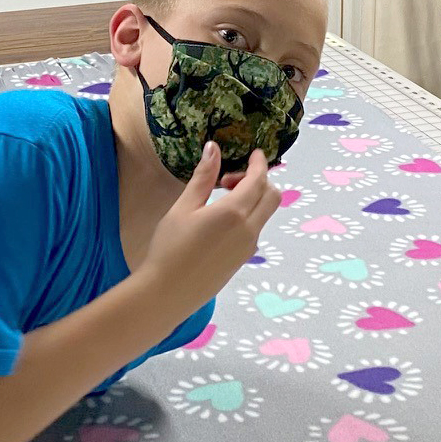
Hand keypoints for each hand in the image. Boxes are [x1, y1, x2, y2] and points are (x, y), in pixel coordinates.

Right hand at [140, 146, 281, 311]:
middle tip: (229, 180)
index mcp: (234, 213)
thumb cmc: (170, 248)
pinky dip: (248, 216)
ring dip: (253, 199)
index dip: (259, 163)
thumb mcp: (183, 208)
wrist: (168, 293)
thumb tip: (214, 148)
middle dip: (259, 181)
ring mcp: (249, 247)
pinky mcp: (243, 259)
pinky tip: (220, 221)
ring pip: (265, 214)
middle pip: (272, 196)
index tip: (254, 153)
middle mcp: (249, 229)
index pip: (259, 180)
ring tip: (219, 200)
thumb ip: (203, 177)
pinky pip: (256, 230)